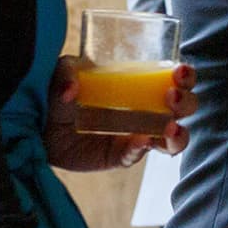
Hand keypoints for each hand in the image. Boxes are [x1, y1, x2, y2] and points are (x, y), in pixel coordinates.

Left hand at [44, 56, 192, 173]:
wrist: (41, 126)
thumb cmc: (59, 93)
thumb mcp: (61, 72)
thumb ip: (66, 72)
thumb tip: (71, 89)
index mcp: (142, 84)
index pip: (176, 79)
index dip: (185, 76)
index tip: (180, 71)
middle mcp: (147, 110)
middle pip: (184, 108)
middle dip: (186, 102)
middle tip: (171, 96)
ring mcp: (137, 135)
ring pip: (174, 139)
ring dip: (179, 134)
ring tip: (170, 127)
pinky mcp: (121, 156)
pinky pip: (137, 155)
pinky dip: (140, 149)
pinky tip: (138, 141)